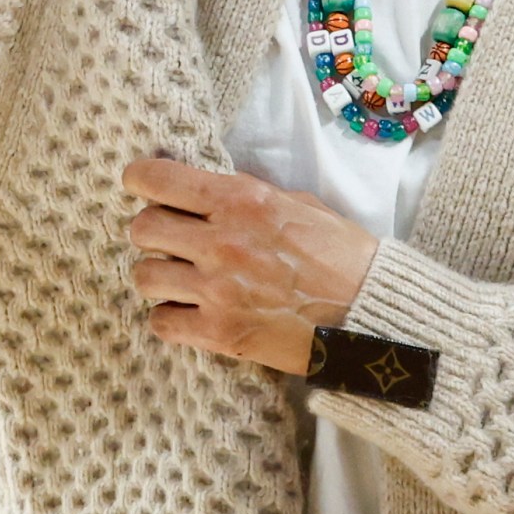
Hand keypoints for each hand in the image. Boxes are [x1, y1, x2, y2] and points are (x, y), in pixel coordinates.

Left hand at [120, 157, 380, 373]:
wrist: (372, 314)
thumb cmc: (343, 256)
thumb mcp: (299, 204)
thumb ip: (248, 197)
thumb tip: (206, 192)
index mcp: (242, 199)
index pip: (158, 180)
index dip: (140, 180)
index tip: (142, 186)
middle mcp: (222, 241)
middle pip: (142, 229)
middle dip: (153, 233)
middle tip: (172, 242)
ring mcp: (218, 289)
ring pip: (145, 277)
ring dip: (160, 278)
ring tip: (183, 282)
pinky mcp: (220, 333)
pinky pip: (161, 323)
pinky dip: (171, 319)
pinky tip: (191, 314)